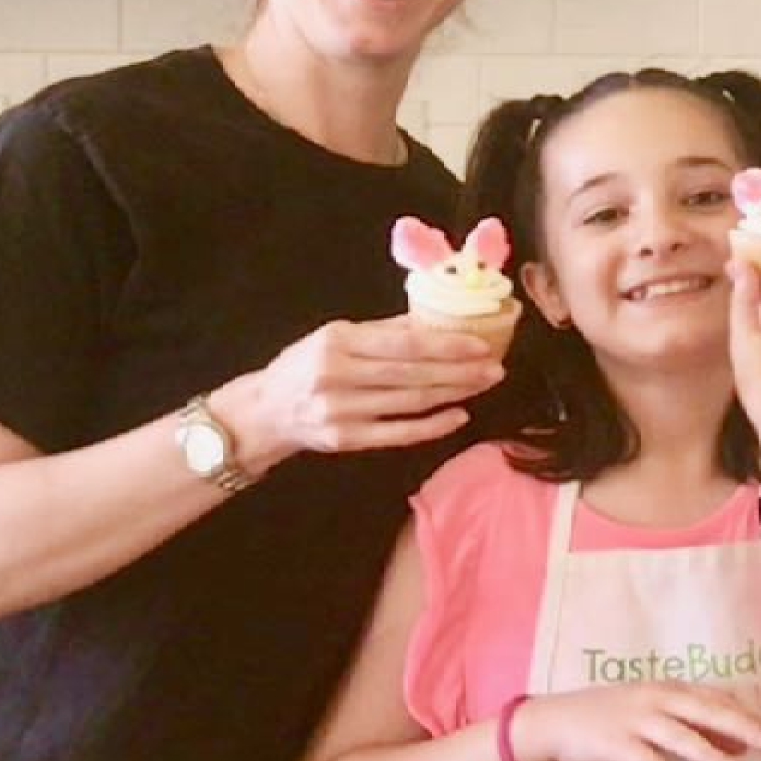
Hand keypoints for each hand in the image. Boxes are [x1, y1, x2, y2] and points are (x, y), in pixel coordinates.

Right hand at [230, 314, 505, 468]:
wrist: (265, 411)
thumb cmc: (306, 365)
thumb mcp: (336, 336)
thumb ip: (384, 332)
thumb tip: (436, 320)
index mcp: (339, 342)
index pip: (405, 343)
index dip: (447, 344)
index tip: (481, 344)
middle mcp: (338, 376)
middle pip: (413, 374)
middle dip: (459, 371)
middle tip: (495, 367)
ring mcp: (341, 411)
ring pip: (410, 403)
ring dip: (453, 394)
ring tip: (483, 385)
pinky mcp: (345, 440)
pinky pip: (398, 433)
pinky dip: (431, 426)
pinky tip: (458, 416)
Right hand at [514, 683, 760, 760]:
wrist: (559, 720)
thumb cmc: (612, 715)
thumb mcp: (652, 711)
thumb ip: (691, 724)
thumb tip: (736, 743)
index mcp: (666, 688)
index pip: (712, 697)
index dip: (741, 713)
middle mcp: (655, 698)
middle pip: (704, 711)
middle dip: (739, 725)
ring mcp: (636, 720)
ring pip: (680, 737)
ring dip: (710, 753)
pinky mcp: (618, 745)